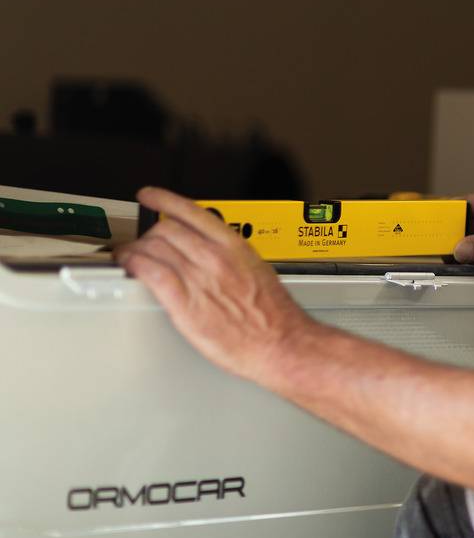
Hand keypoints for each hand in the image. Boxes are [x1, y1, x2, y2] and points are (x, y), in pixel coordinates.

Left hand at [114, 187, 315, 383]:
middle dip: (147, 234)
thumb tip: (215, 256)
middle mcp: (215, 257)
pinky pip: (150, 272)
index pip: (192, 212)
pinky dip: (134, 265)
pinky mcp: (184, 303)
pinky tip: (130, 268)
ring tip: (128, 257)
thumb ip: (232, 259)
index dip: (164, 200)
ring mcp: (199, 278)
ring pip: (154, 249)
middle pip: (166, 230)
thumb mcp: (257, 271)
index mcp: (235, 247)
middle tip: (140, 242)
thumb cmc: (274, 316)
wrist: (280, 342)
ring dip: (134, 250)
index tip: (150, 195)